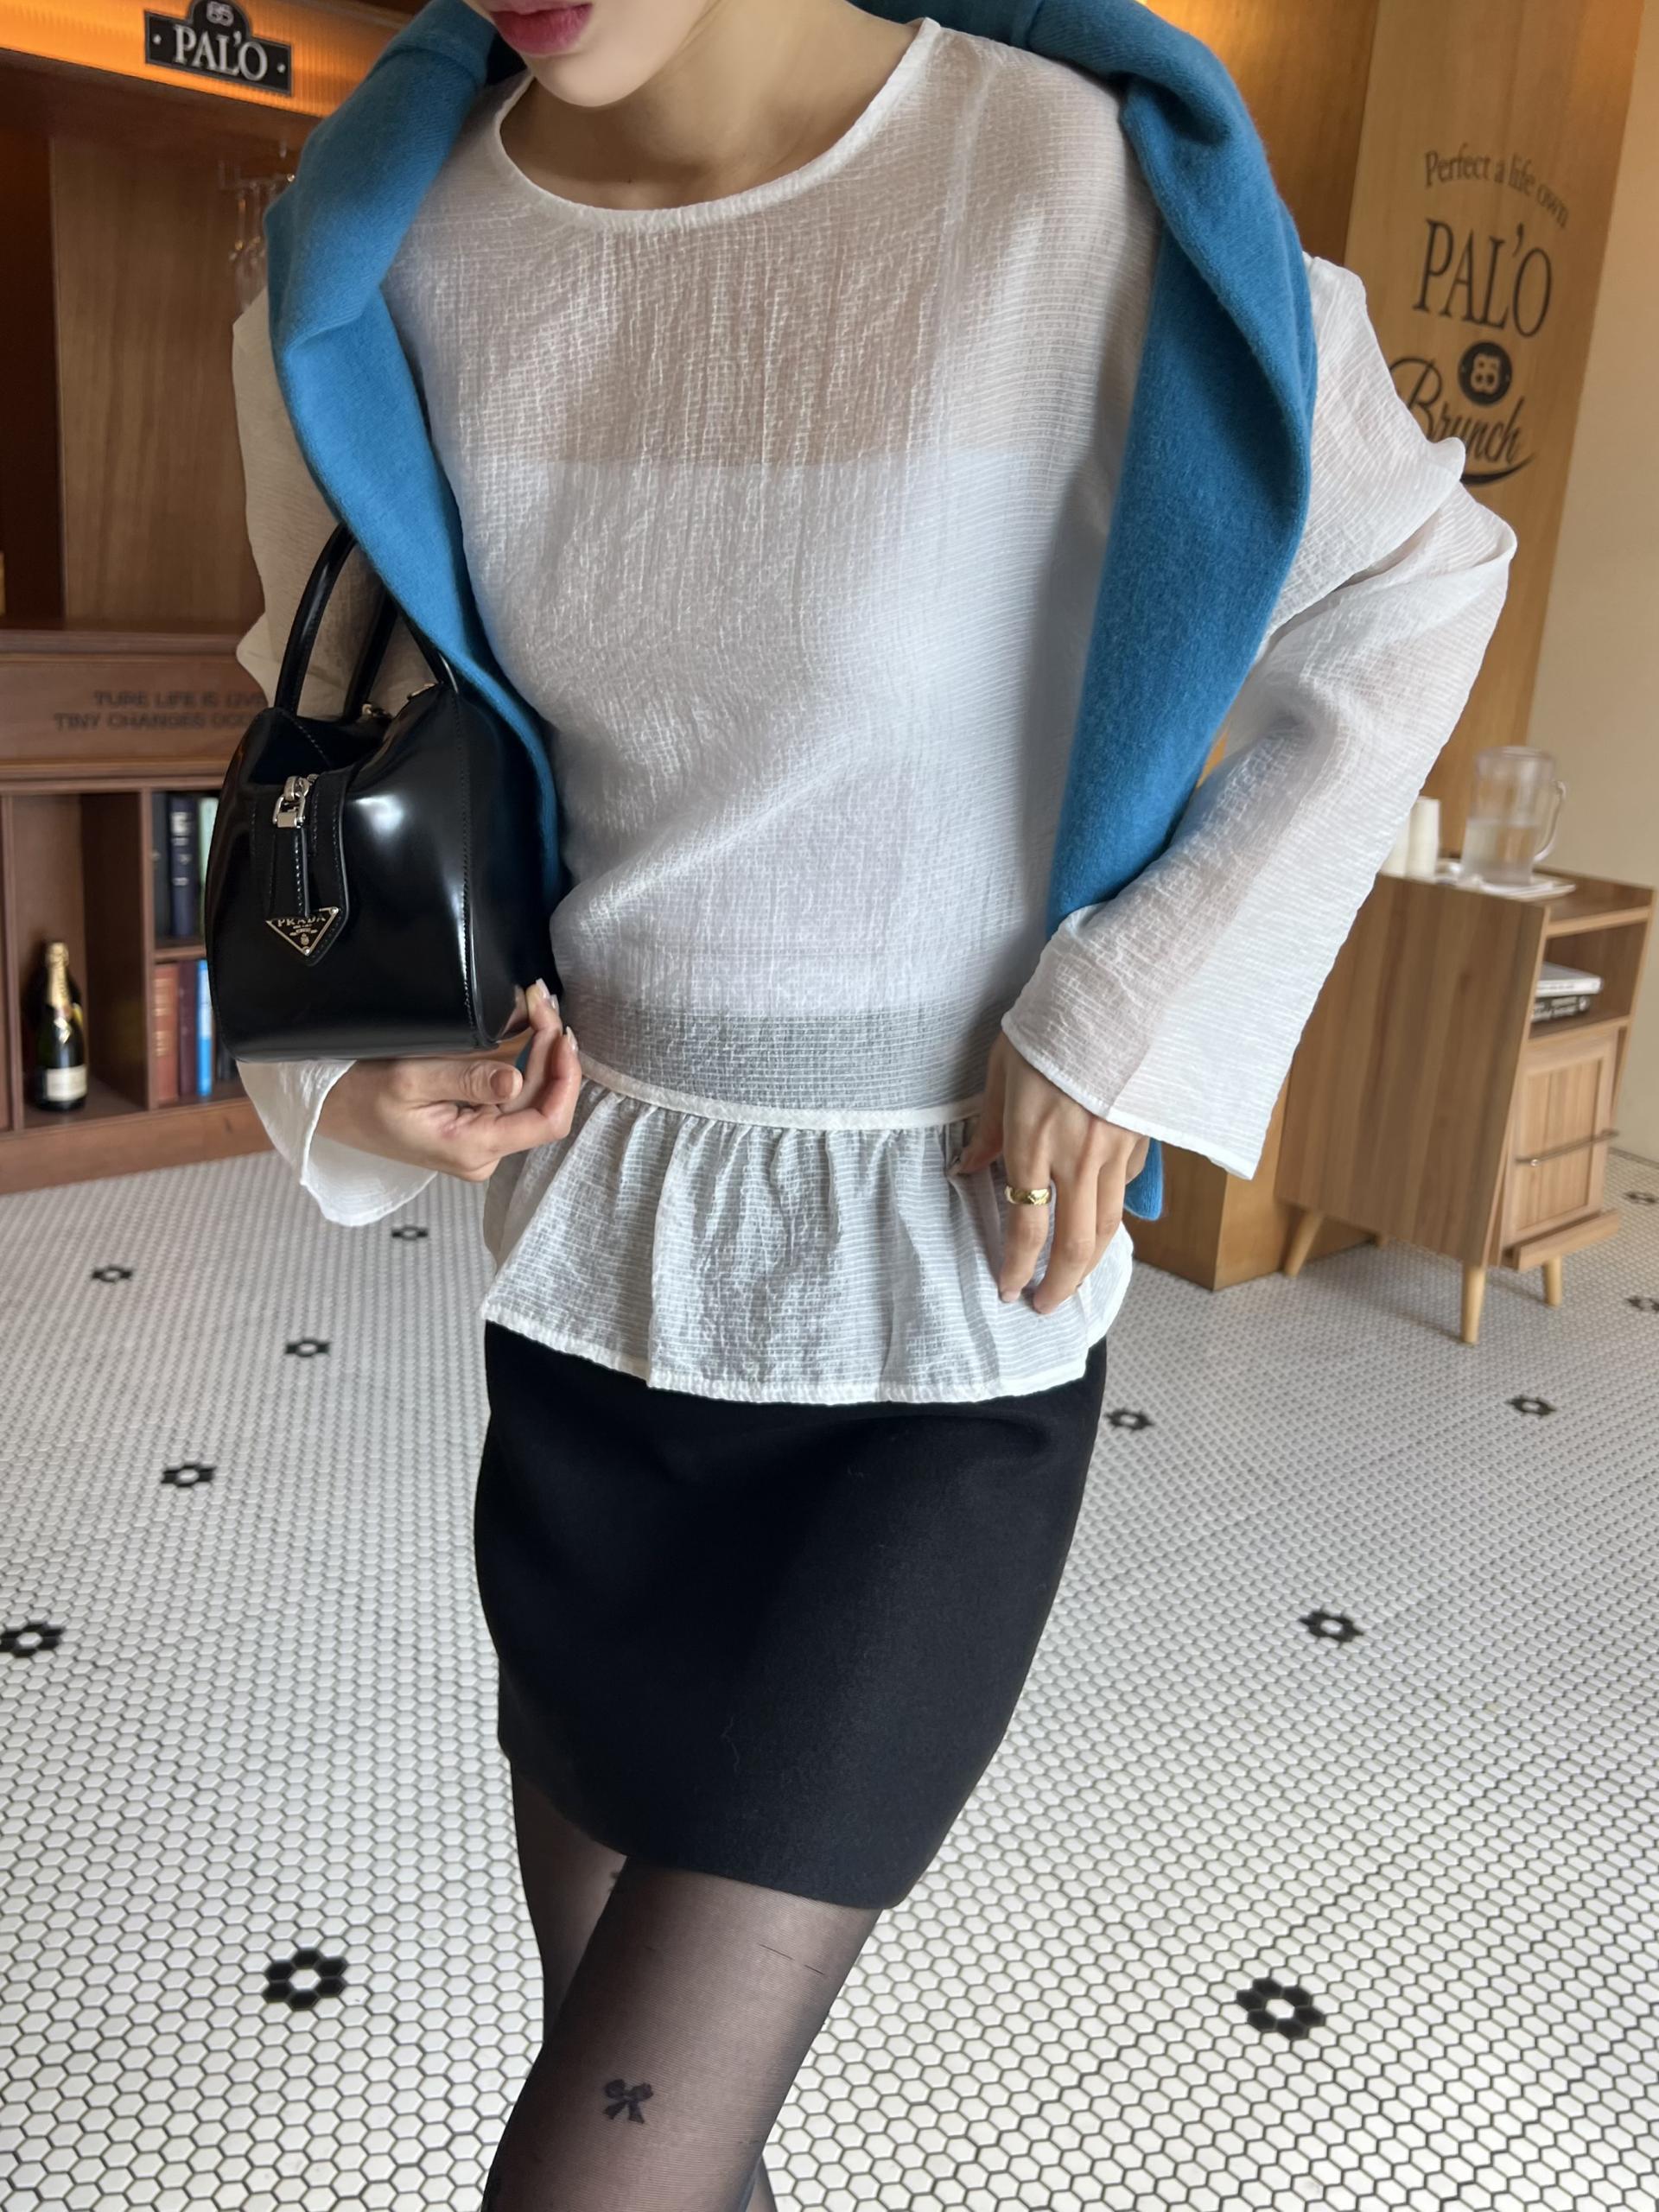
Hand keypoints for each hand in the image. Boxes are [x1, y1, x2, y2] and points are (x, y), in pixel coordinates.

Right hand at [316, 978, 580, 1183]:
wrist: (328, 1108)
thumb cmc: (360, 1093)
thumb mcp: (409, 1079)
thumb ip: (466, 1079)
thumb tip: (513, 1080)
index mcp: (474, 1148)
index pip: (548, 1121)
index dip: (565, 1077)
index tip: (560, 1031)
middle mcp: (484, 1153)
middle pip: (542, 1102)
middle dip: (549, 1049)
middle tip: (541, 998)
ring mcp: (480, 1141)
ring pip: (529, 1094)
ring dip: (538, 1050)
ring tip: (536, 1004)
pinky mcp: (473, 1125)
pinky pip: (510, 1093)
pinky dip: (521, 1058)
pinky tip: (524, 1027)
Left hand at [949, 1032, 1149, 1313]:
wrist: (1119, 992)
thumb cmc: (1051, 1024)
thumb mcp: (1004, 1068)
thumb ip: (989, 1127)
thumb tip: (968, 1168)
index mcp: (1035, 1139)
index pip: (1026, 1225)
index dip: (1016, 1266)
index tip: (1006, 1289)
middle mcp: (1079, 1154)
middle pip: (1075, 1244)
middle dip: (1059, 1285)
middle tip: (1044, 1305)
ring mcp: (1117, 1149)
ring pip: (1108, 1226)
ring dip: (1089, 1264)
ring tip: (1071, 1282)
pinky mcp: (1142, 1137)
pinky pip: (1124, 1189)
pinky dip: (1110, 1212)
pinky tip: (1096, 1220)